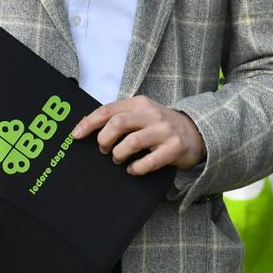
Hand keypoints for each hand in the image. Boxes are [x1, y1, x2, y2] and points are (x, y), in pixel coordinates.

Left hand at [70, 95, 205, 174]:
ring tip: (119, 159)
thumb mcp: (141, 114)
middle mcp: (151, 114)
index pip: (108, 110)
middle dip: (104, 139)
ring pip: (131, 142)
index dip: (88, 123)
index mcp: (139, 103)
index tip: (75, 135)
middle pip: (118, 124)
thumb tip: (86, 125)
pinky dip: (136, 168)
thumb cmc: (160, 125)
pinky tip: (133, 169)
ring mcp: (164, 131)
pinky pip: (149, 162)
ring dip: (119, 154)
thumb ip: (120, 116)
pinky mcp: (174, 149)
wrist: (196, 132)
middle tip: (104, 150)